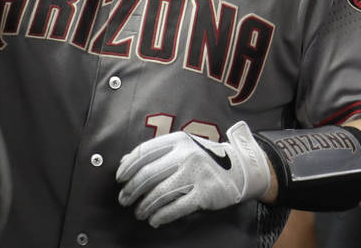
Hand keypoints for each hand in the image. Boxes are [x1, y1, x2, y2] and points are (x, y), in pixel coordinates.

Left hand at [116, 121, 271, 227]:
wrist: (240, 168)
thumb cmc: (204, 157)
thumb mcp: (181, 146)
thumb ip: (156, 152)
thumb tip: (125, 161)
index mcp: (177, 140)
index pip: (143, 152)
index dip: (128, 167)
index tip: (120, 179)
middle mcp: (185, 155)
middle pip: (148, 174)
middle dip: (132, 189)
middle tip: (124, 199)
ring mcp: (196, 174)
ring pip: (160, 192)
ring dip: (145, 205)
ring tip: (139, 212)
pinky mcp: (205, 193)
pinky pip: (177, 207)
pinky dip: (161, 215)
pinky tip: (154, 220)